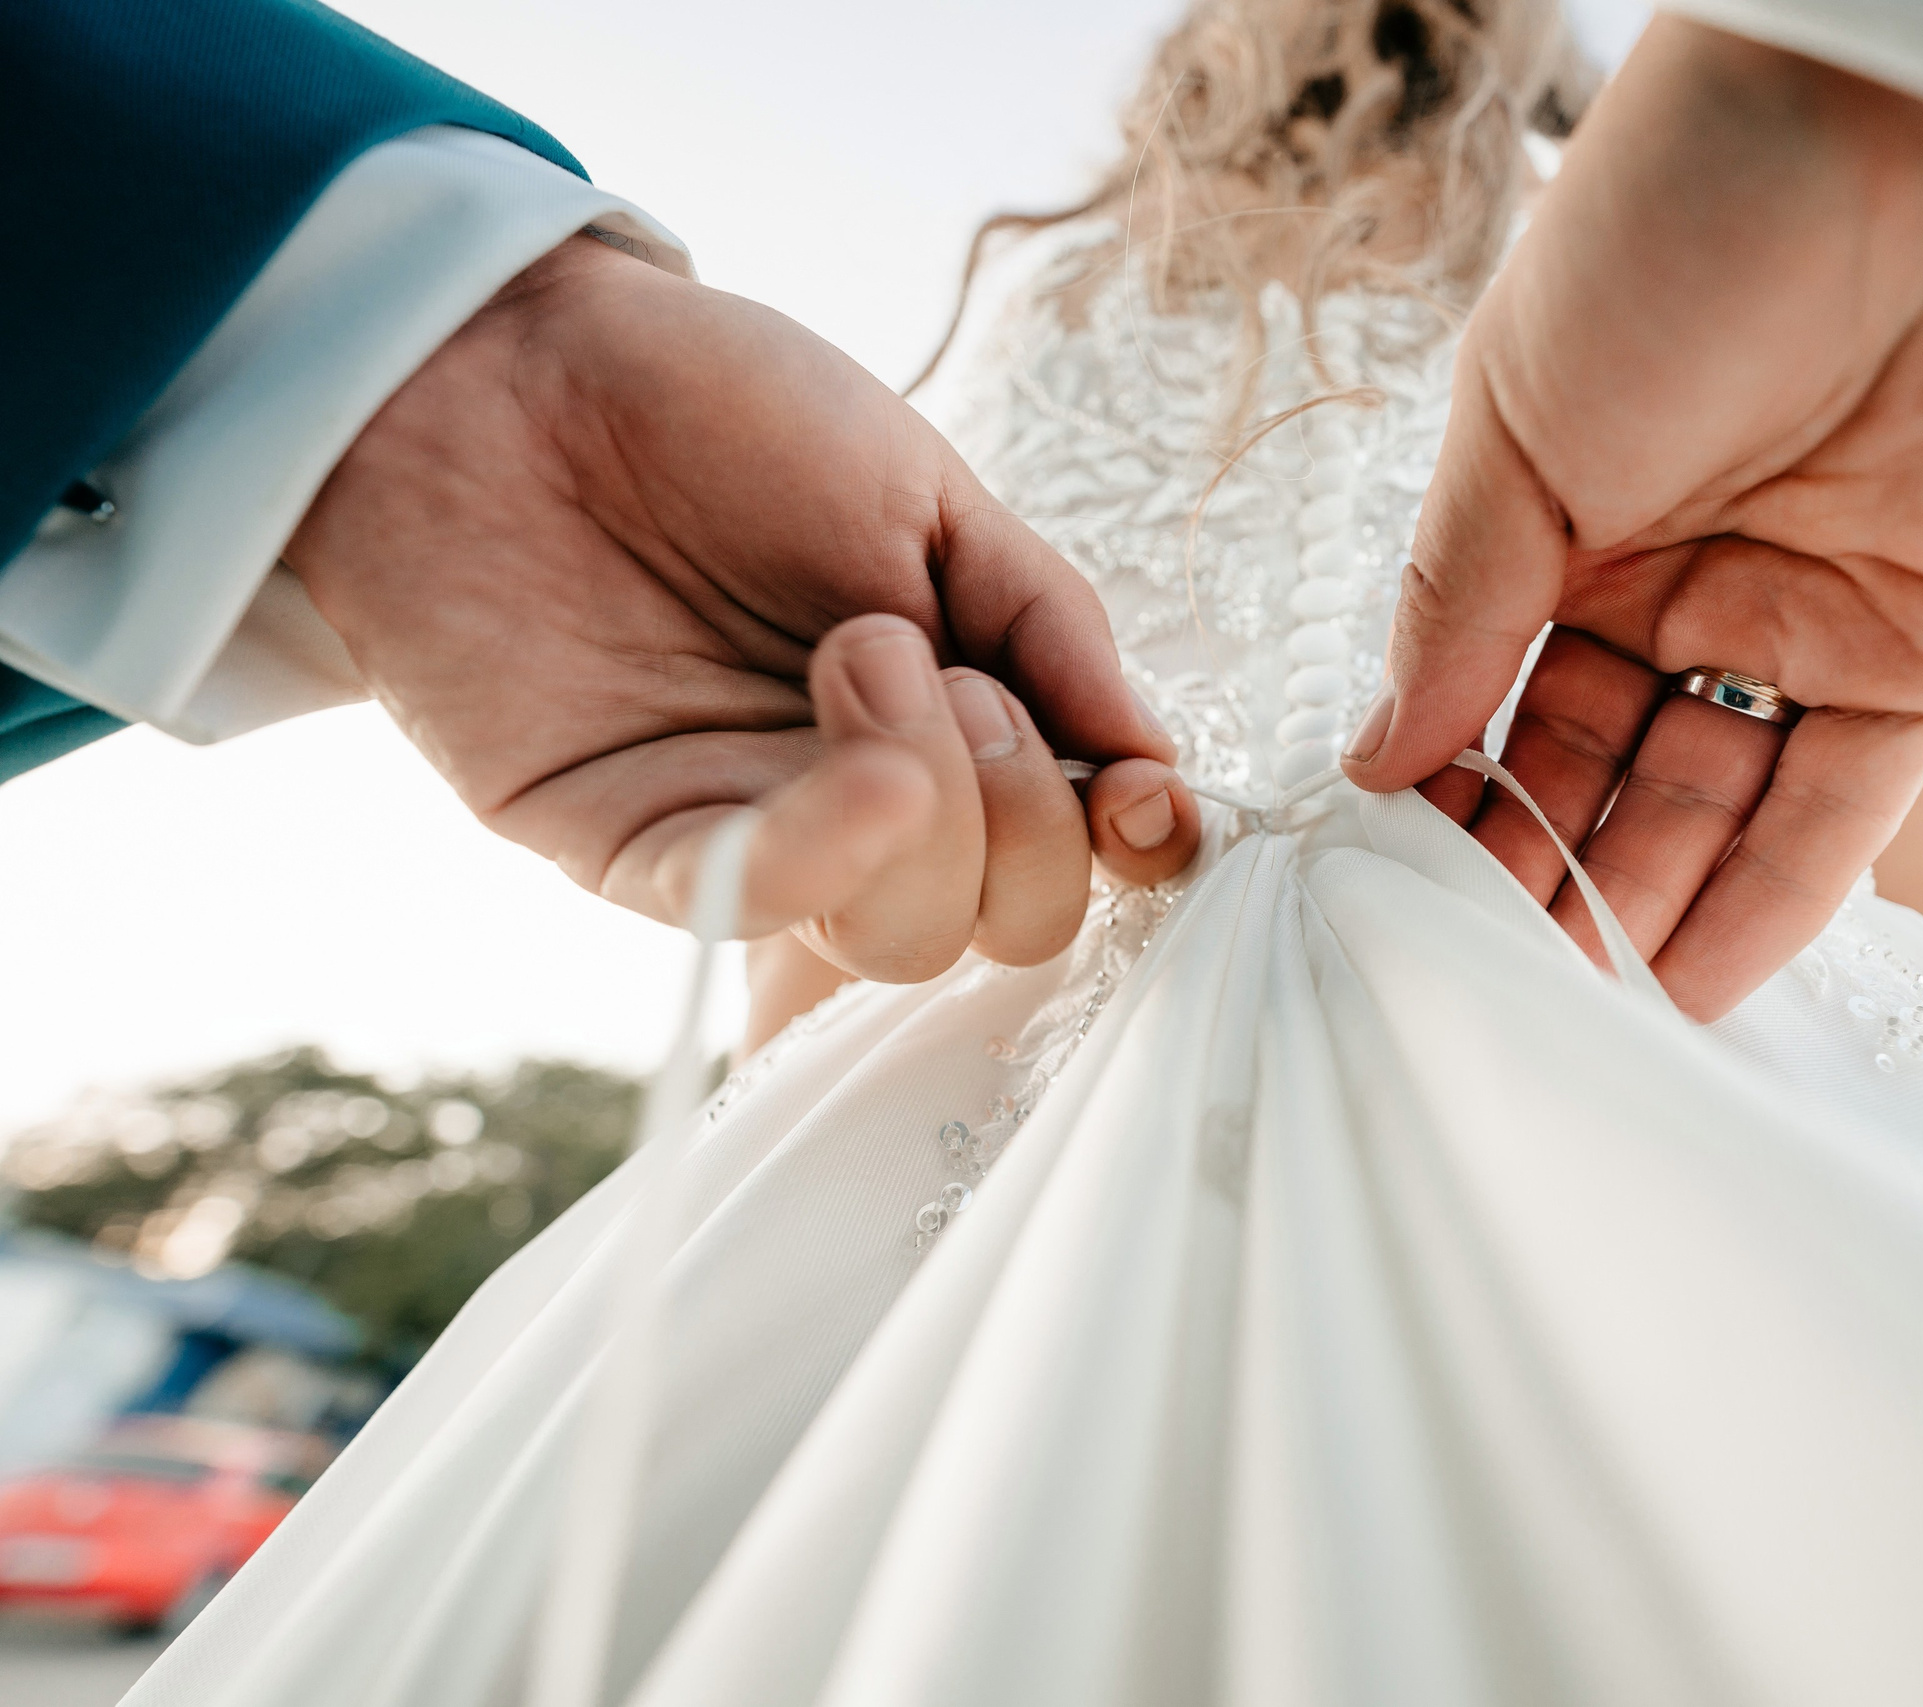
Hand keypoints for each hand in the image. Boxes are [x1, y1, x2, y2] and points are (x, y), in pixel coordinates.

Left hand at [288, 236, 1196, 977]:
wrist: (509, 358)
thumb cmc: (718, 410)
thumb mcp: (924, 490)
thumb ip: (1046, 621)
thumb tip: (1152, 757)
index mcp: (953, 723)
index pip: (1077, 852)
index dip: (1134, 851)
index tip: (1146, 799)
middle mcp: (866, 803)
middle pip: (1004, 922)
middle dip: (1023, 814)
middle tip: (951, 674)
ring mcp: (755, 831)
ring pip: (898, 941)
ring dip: (928, 812)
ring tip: (862, 651)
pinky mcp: (632, 847)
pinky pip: (748, 907)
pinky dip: (824, 854)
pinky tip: (854, 760)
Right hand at [1345, 18, 1922, 1017]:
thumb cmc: (1712, 207)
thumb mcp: (1525, 417)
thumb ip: (1457, 603)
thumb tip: (1378, 755)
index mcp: (1571, 495)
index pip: (1489, 686)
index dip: (1445, 794)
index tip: (1393, 897)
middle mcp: (1686, 559)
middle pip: (1594, 759)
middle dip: (1537, 872)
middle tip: (1475, 987)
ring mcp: (1812, 609)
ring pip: (1710, 801)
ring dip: (1639, 909)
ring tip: (1564, 1019)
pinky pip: (1840, 808)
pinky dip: (1767, 902)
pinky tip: (1684, 989)